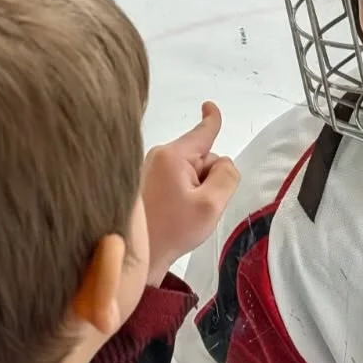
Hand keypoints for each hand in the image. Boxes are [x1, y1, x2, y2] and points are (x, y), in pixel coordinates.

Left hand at [142, 102, 238, 286]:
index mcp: (172, 156)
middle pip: (201, 157)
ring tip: (183, 215)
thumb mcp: (211, 205)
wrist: (136, 256)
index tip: (210, 105)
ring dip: (196, 190)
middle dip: (209, 177)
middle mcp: (158, 156)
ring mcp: (149, 170)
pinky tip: (174, 216)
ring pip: (189, 171)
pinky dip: (183, 195)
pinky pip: (176, 181)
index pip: (201, 132)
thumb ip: (227, 177)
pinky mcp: (145, 184)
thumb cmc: (170, 231)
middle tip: (199, 207)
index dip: (212, 118)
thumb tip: (225, 164)